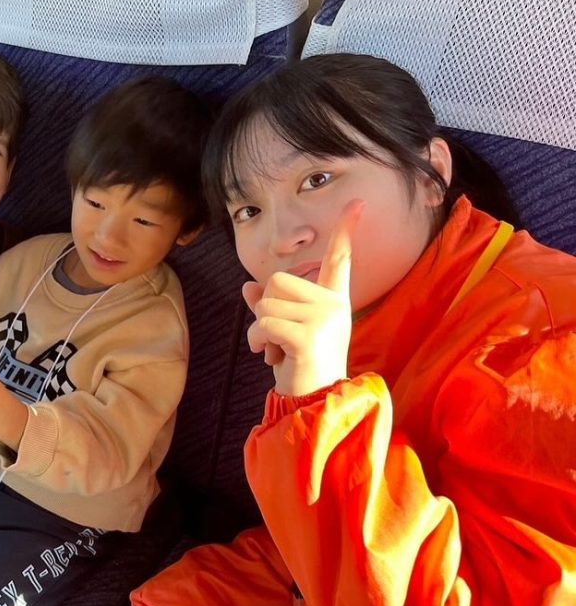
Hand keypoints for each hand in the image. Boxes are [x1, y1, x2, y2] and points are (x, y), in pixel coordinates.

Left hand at [243, 201, 360, 396]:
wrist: (314, 402)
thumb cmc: (300, 365)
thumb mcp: (285, 331)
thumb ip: (270, 306)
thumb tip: (248, 288)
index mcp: (334, 300)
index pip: (340, 259)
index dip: (346, 230)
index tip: (357, 202)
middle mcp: (333, 304)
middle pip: (277, 280)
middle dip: (265, 308)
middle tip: (277, 337)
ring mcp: (324, 318)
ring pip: (266, 303)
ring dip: (259, 328)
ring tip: (276, 350)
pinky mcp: (309, 335)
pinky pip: (264, 323)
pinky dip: (258, 340)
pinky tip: (270, 357)